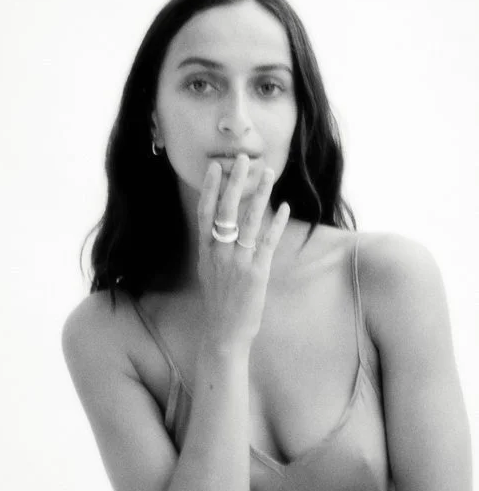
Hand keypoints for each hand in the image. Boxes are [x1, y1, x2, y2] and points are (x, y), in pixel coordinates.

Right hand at [197, 154, 289, 348]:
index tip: (214, 167)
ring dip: (259, 194)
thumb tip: (222, 228)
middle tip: (242, 159)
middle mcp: (219, 253)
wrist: (224, 331)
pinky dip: (277, 223)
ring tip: (268, 173)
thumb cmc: (219, 302)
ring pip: (249, 220)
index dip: (209, 188)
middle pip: (226, 210)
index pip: (205, 212)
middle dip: (235, 182)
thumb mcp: (210, 271)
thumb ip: (215, 249)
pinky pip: (267, 241)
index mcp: (206, 251)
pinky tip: (285, 207)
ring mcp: (237, 262)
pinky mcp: (256, 272)